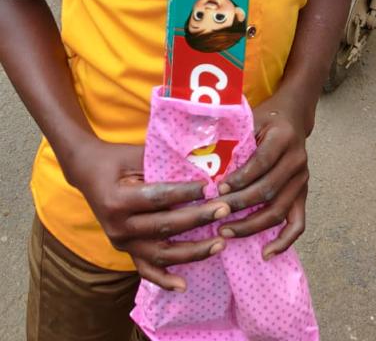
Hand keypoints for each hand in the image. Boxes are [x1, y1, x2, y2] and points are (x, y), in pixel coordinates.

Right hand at [69, 137, 230, 290]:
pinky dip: (164, 280)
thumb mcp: (134, 155)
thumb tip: (200, 165)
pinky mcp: (125, 251)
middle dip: (197, 219)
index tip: (209, 187)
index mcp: (117, 200)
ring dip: (192, 252)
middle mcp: (118, 226)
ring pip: (160, 254)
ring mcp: (121, 243)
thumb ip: (162, 164)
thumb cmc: (115, 159)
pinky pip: (146, 270)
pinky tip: (184, 285)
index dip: (185, 193)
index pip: (158, 198)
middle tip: (224, 209)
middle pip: (164, 227)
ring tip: (219, 244)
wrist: (87, 172)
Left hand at [217, 101, 308, 258]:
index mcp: (283, 138)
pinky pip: (297, 223)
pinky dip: (283, 241)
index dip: (239, 179)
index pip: (260, 163)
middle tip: (214, 214)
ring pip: (278, 210)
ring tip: (227, 231)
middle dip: (239, 205)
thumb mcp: (251, 119)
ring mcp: (302, 179)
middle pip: (268, 190)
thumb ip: (235, 138)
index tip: (217, 190)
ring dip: (252, 225)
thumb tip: (204, 161)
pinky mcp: (303, 194)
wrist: (293, 117)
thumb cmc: (265, 119)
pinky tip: (266, 253)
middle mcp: (296, 160)